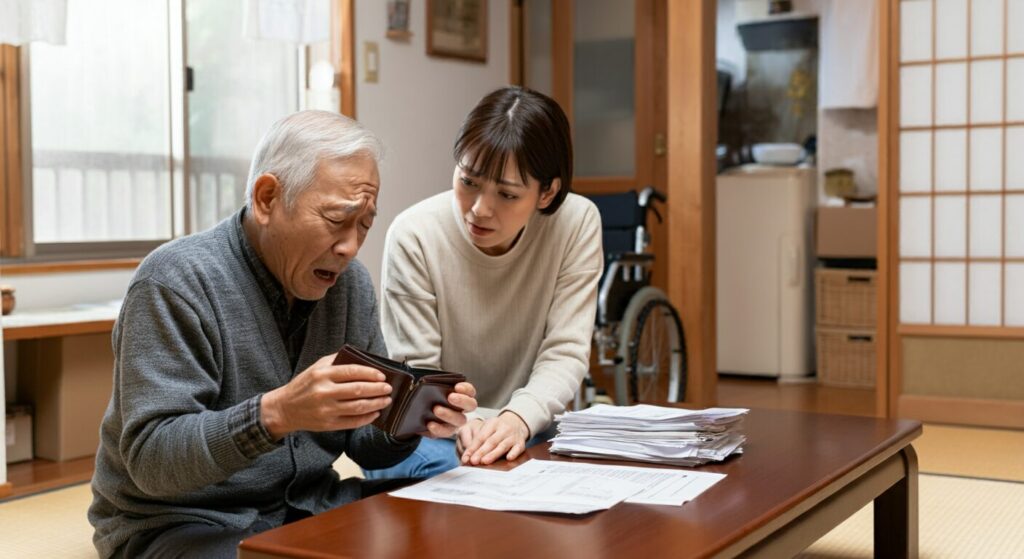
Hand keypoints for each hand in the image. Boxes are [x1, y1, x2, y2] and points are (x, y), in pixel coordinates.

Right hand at [260, 354, 392, 439]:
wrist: (284, 409)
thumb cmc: (303, 386)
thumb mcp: (316, 368)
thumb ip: (336, 361)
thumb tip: (361, 359)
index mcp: (322, 375)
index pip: (352, 371)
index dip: (371, 373)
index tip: (382, 375)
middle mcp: (324, 392)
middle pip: (358, 390)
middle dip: (378, 389)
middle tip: (388, 388)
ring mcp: (326, 410)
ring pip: (358, 407)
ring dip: (376, 404)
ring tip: (386, 400)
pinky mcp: (328, 424)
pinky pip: (352, 422)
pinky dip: (367, 418)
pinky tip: (375, 413)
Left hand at [423, 381, 476, 438]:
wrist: (415, 414)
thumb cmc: (426, 397)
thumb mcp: (430, 388)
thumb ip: (434, 385)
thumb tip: (429, 383)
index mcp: (461, 395)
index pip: (469, 391)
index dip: (466, 389)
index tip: (457, 387)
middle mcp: (461, 408)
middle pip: (470, 405)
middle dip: (462, 400)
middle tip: (450, 397)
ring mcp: (455, 421)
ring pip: (460, 420)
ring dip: (449, 415)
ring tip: (436, 410)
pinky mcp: (445, 431)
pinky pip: (445, 432)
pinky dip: (439, 428)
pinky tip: (430, 424)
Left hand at [459, 412, 529, 464]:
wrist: (517, 422)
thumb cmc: (498, 429)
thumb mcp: (488, 429)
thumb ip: (477, 442)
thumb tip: (466, 457)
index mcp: (492, 424)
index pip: (481, 437)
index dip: (473, 448)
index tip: (466, 457)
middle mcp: (503, 429)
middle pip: (491, 441)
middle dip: (481, 452)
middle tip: (473, 461)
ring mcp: (513, 436)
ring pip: (503, 445)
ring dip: (493, 454)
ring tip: (484, 461)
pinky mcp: (521, 443)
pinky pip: (518, 448)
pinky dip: (513, 453)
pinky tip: (508, 458)